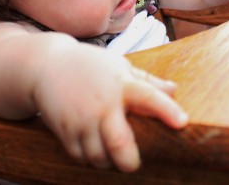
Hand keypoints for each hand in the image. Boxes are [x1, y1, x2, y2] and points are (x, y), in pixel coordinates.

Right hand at [32, 42, 187, 171]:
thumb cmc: (90, 66)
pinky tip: (96, 150)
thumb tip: (174, 90)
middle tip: (134, 163)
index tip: (183, 122)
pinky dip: (91, 159)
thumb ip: (147, 81)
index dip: (167, 110)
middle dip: (130, 161)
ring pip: (99, 156)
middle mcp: (102, 104)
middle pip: (119, 143)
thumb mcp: (120, 66)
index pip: (148, 97)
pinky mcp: (64, 131)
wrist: (46, 66)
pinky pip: (81, 157)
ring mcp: (81, 119)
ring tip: (113, 156)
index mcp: (121, 84)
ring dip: (109, 162)